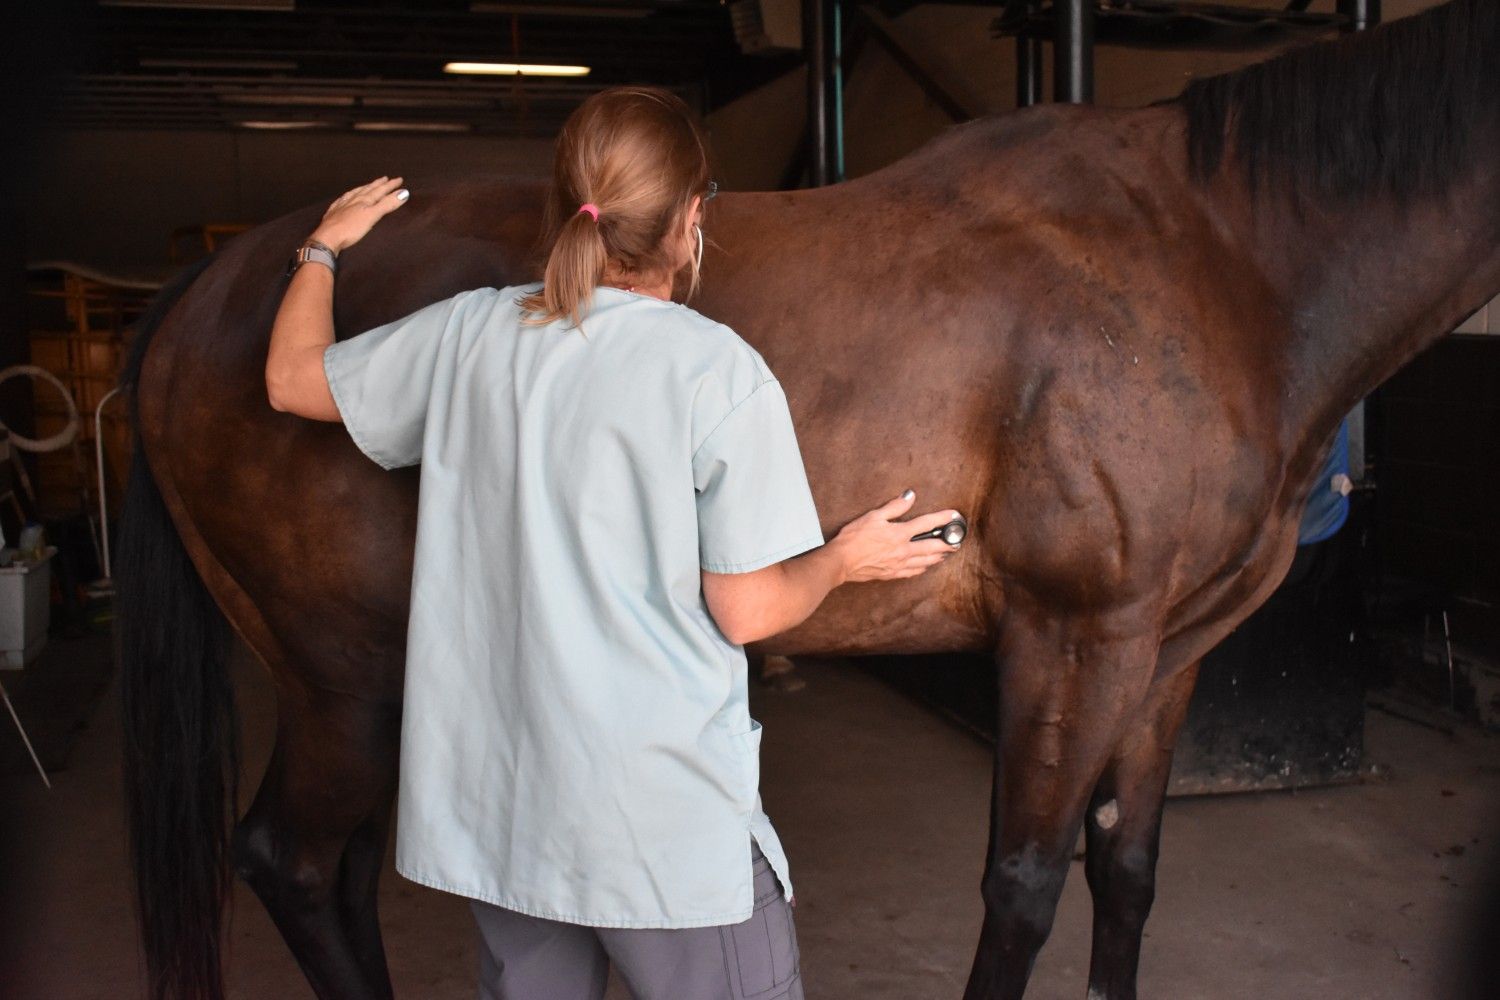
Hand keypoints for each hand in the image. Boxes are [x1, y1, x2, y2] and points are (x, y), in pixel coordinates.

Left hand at [308, 176, 408, 253]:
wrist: (328, 237)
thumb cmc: (351, 228)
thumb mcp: (372, 216)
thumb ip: (387, 204)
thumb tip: (403, 193)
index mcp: (363, 200)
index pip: (380, 190)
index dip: (390, 186)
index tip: (399, 179)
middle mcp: (353, 200)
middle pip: (368, 189)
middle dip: (378, 184)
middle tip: (385, 178)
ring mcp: (342, 206)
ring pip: (355, 193)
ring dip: (363, 188)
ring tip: (368, 184)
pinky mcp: (334, 213)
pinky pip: (342, 200)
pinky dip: (347, 196)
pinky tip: (346, 197)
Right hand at [832, 490, 961, 583]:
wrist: (841, 561)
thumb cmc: (854, 538)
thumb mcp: (873, 516)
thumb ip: (894, 507)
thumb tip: (909, 497)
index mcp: (899, 534)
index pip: (926, 524)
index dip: (942, 518)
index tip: (954, 515)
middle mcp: (903, 550)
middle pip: (931, 547)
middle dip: (946, 544)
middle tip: (957, 542)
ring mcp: (899, 564)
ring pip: (925, 562)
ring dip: (938, 557)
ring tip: (945, 554)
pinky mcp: (892, 574)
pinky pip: (913, 572)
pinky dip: (923, 568)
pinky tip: (925, 567)